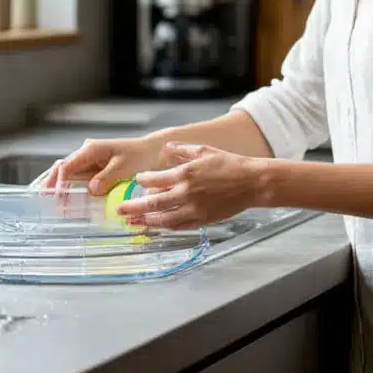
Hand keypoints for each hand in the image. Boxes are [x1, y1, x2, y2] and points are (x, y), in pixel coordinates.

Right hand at [42, 134, 165, 194]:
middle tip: (45, 201)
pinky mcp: (95, 172)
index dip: (59, 182)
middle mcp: (87, 155)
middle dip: (52, 185)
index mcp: (91, 150)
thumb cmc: (142, 157)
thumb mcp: (125, 167)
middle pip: (63, 169)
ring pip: (69, 176)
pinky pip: (80, 181)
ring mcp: (90, 163)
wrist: (154, 153)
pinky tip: (66, 202)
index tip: (56, 197)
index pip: (67, 166)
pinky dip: (72, 190)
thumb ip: (107, 178)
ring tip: (50, 203)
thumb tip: (91, 189)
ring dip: (60, 188)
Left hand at [116, 143, 266, 230]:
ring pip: (164, 219)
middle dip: (134, 207)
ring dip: (146, 221)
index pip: (156, 180)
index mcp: (186, 173)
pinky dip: (166, 226)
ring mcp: (195, 209)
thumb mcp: (205, 150)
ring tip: (133, 223)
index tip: (136, 181)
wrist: (252, 183)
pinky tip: (157, 226)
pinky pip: (180, 226)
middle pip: (154, 203)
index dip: (143, 181)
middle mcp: (187, 192)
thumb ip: (184, 150)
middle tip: (120, 210)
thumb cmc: (230, 165)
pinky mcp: (203, 219)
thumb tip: (169, 146)